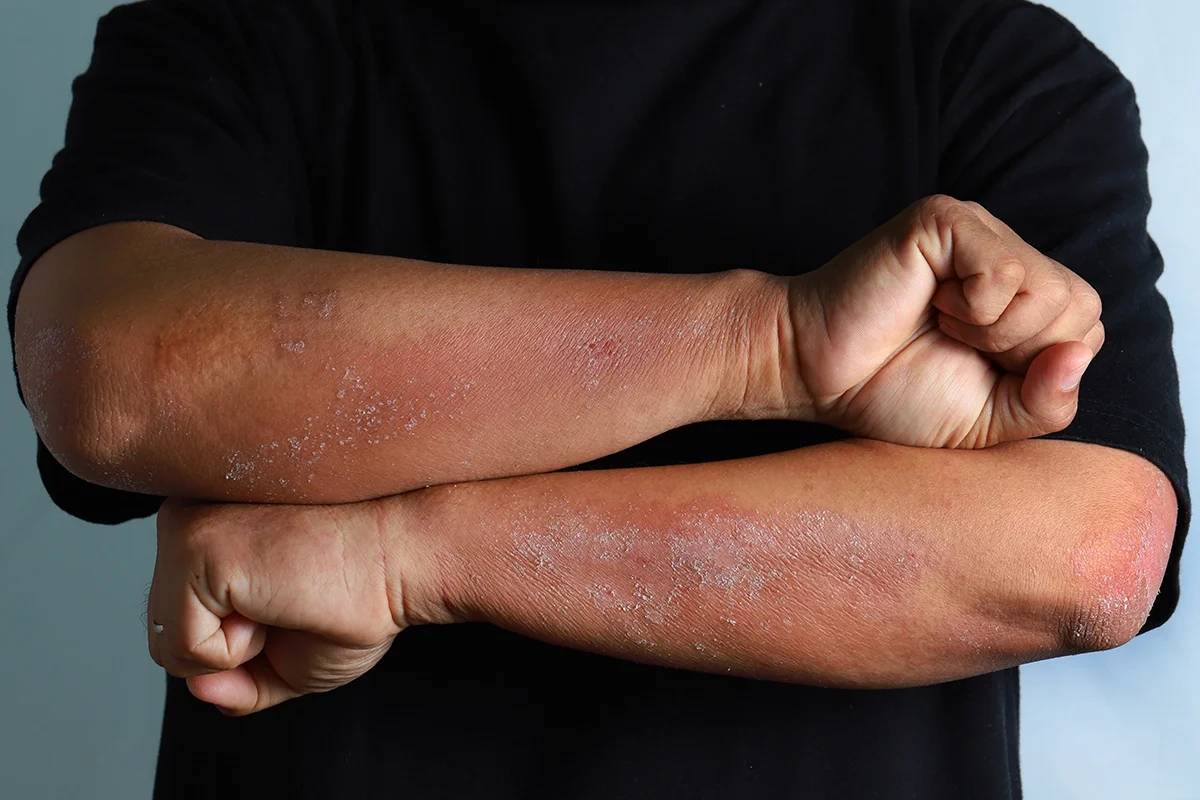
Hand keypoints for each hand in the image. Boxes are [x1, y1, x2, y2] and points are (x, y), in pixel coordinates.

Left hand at [146, 496, 432, 714]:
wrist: (405, 558)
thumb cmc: (364, 592)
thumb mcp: (289, 656)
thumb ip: (234, 677)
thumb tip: (197, 689)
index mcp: (209, 520)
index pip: (179, 610)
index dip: (239, 637)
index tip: (295, 597)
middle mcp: (189, 510)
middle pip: (165, 626)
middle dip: (232, 644)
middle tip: (294, 599)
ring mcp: (186, 525)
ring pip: (166, 640)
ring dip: (234, 648)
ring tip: (286, 597)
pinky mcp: (194, 547)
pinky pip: (181, 646)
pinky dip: (234, 652)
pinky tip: (278, 601)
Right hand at [786, 195, 1103, 447]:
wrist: (817, 376)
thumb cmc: (890, 392)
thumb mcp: (988, 421)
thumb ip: (1047, 401)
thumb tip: (1076, 355)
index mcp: (1021, 297)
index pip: (1086, 329)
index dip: (1035, 368)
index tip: (973, 367)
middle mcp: (1007, 254)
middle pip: (1081, 307)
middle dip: (1020, 352)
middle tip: (955, 346)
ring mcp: (980, 232)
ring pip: (1051, 291)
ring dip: (992, 332)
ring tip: (940, 325)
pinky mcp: (948, 222)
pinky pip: (1006, 274)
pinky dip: (972, 311)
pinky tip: (930, 306)